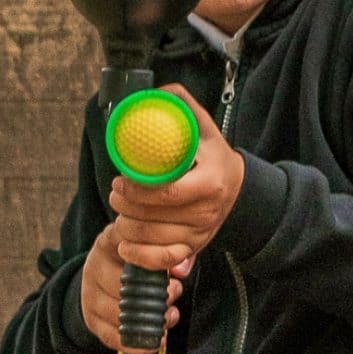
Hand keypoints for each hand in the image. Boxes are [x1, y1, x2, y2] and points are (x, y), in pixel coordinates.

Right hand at [79, 222, 190, 352]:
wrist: (108, 270)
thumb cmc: (139, 255)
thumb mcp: (153, 245)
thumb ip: (171, 252)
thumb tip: (181, 269)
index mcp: (109, 243)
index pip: (130, 255)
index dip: (156, 269)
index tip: (174, 278)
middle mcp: (94, 267)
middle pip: (124, 288)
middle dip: (156, 296)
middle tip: (174, 294)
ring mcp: (89, 295)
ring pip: (119, 315)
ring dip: (150, 320)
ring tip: (170, 315)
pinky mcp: (91, 319)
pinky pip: (112, 337)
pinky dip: (137, 344)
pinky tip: (157, 339)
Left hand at [106, 84, 244, 270]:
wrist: (238, 187)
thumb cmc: (213, 155)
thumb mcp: (204, 127)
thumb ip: (182, 106)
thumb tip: (156, 92)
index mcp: (210, 183)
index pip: (168, 194)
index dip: (137, 190)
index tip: (121, 180)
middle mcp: (207, 212)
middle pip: (155, 218)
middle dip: (125, 206)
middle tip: (114, 192)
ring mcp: (201, 233)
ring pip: (153, 239)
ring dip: (126, 227)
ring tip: (118, 211)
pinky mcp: (194, 249)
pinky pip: (162, 261)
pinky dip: (139, 256)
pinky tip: (125, 245)